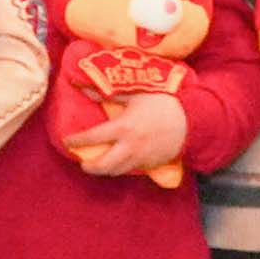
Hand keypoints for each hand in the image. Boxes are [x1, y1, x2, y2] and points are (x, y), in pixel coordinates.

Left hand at [65, 91, 193, 180]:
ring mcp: (142, 157)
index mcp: (123, 127)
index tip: (67, 141)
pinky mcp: (152, 164)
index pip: (93, 137)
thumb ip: (108, 94)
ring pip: (118, 171)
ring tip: (98, 165)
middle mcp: (130, 146)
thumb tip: (83, 88)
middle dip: (90, 166)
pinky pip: (133, 170)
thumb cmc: (162, 103)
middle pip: (104, 165)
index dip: (77, 141)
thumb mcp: (135, 94)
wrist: (192, 120)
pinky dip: (123, 169)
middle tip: (82, 163)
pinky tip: (118, 164)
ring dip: (105, 170)